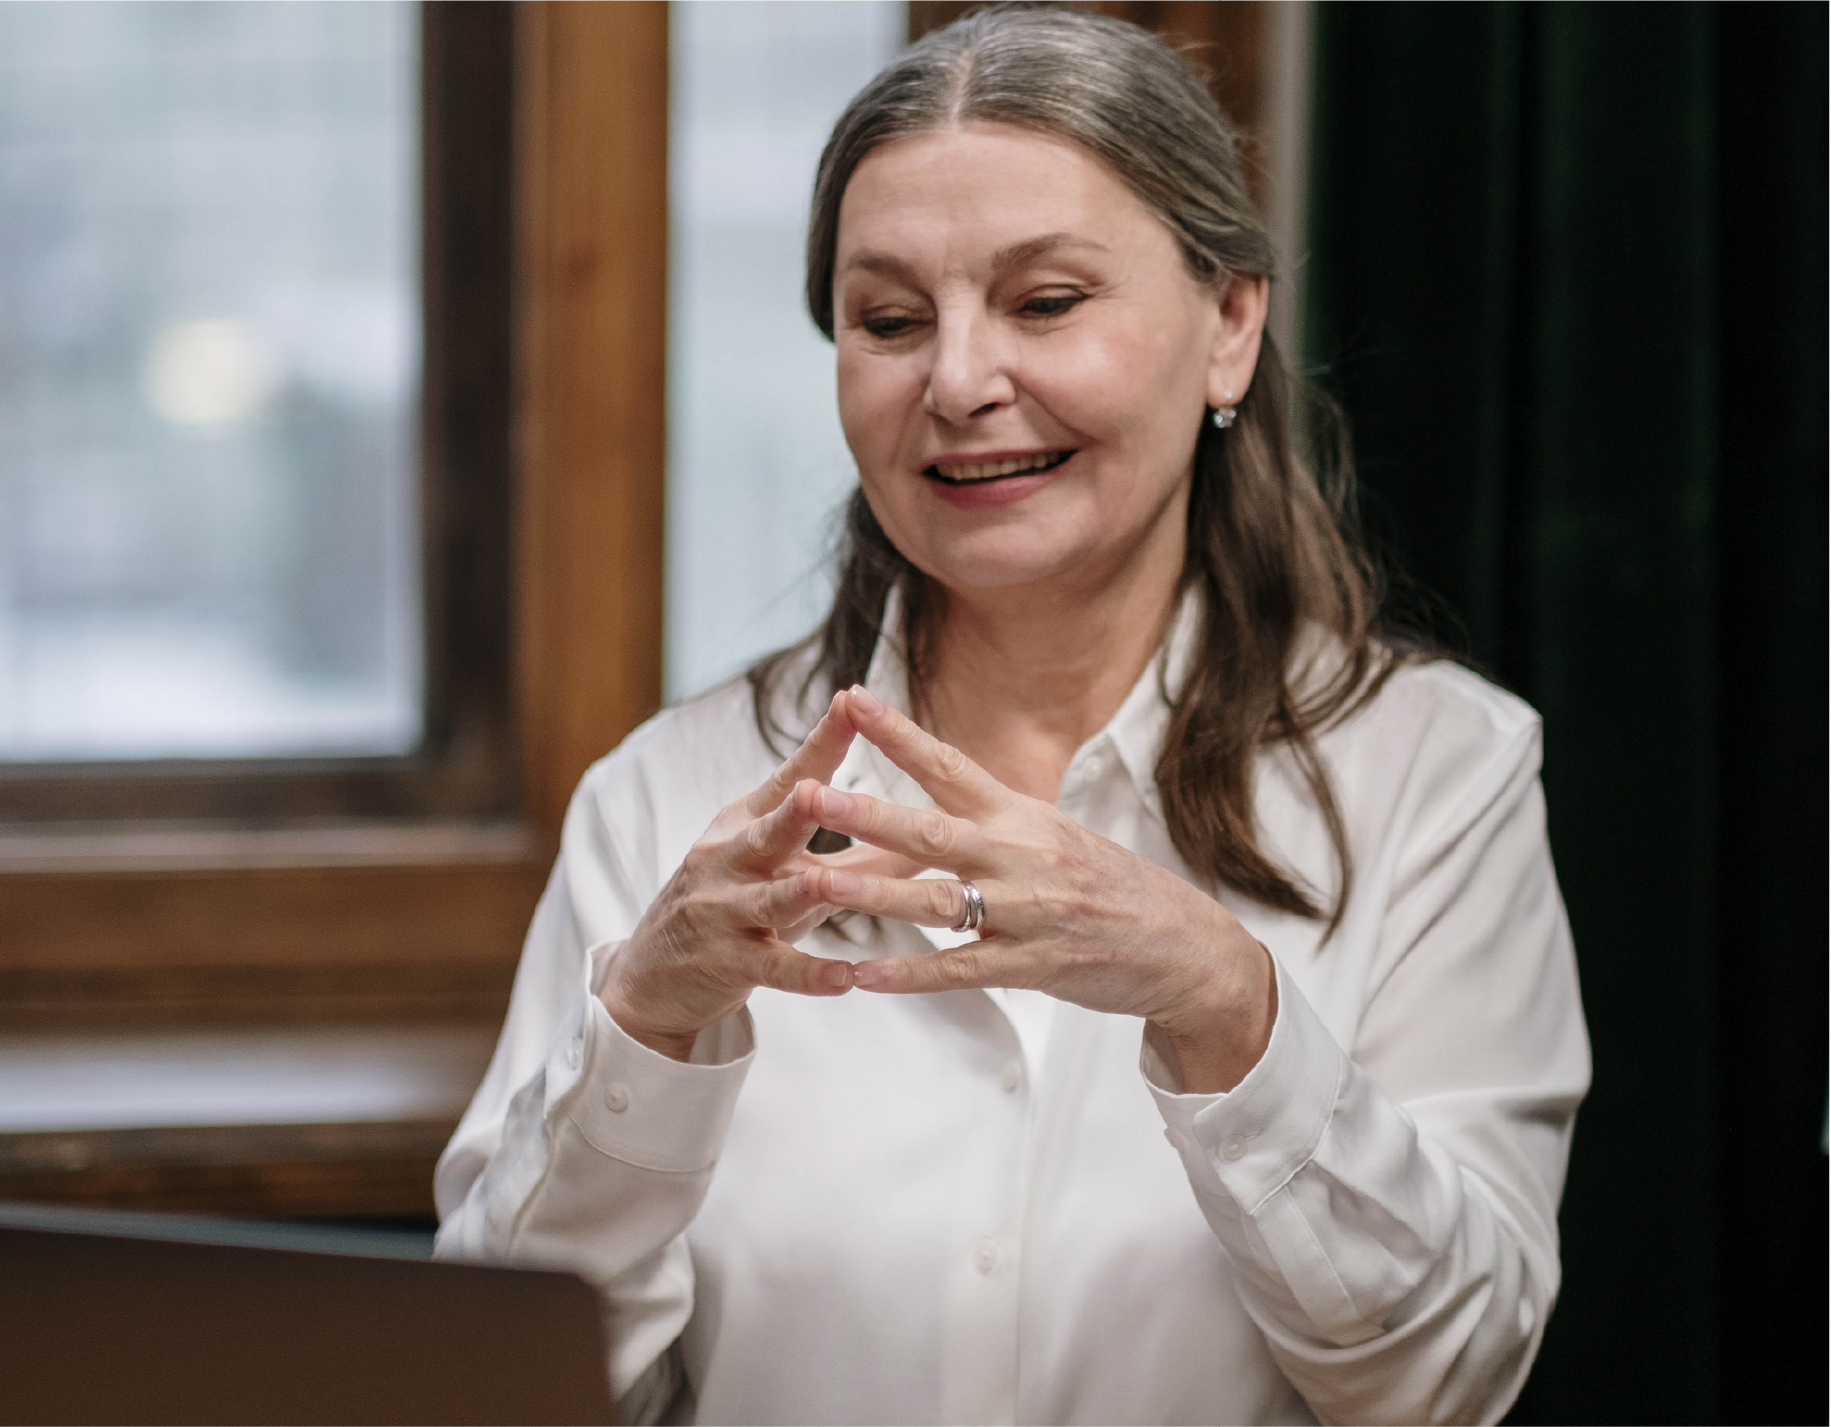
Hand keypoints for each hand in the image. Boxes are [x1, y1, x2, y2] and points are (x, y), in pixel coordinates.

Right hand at [599, 692, 867, 1060]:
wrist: (654, 976)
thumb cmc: (738, 908)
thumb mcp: (785, 871)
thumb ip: (852, 854)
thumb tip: (931, 833)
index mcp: (746, 823)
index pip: (789, 776)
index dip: (821, 742)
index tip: (851, 700)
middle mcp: (731, 858)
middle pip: (770, 829)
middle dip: (796, 809)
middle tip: (818, 788)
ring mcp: (725, 911)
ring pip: (770, 897)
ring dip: (799, 888)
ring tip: (825, 881)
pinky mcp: (727, 963)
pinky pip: (775, 968)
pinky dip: (811, 974)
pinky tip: (847, 980)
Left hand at [796, 686, 1276, 1092]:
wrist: (1187, 947)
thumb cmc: (1115, 888)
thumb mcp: (1058, 838)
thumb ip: (997, 823)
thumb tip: (937, 798)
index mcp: (1023, 815)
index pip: (949, 764)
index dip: (897, 732)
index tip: (850, 698)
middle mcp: (1021, 855)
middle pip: (930, 829)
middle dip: (865, 811)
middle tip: (808, 795)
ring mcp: (1027, 912)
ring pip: (936, 900)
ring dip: (872, 894)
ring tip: (816, 884)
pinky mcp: (1033, 965)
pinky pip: (959, 970)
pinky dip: (909, 974)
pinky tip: (863, 975)